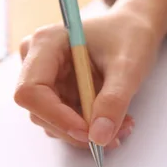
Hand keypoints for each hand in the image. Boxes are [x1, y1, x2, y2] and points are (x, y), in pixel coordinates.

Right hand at [14, 0, 166, 147]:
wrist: (134, 30)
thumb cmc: (130, 36)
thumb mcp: (129, 67)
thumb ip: (113, 100)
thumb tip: (99, 136)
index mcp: (46, 43)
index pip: (31, 90)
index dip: (56, 117)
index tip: (89, 133)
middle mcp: (38, 61)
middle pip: (40, 111)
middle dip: (77, 129)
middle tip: (116, 134)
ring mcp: (47, 79)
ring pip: (54, 122)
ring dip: (88, 132)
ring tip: (123, 124)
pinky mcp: (58, 93)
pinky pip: (67, 121)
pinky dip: (91, 128)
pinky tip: (116, 122)